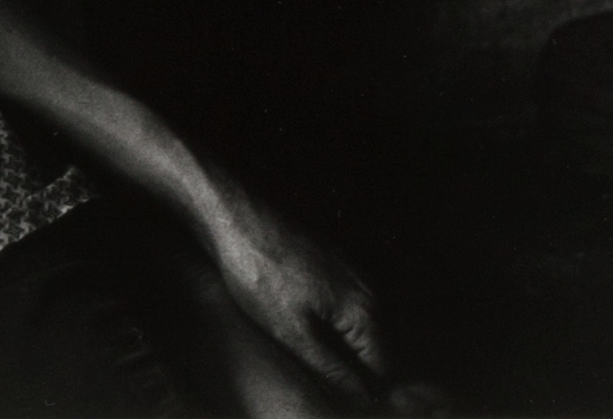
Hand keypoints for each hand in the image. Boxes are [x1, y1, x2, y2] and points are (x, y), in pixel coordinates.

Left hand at [201, 178, 388, 404]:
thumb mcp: (291, 332)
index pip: (383, 368)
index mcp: (363, 309)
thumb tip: (362, 400)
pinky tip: (294, 317)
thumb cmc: (256, 271)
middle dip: (348, 364)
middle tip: (310, 365)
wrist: (230, 212)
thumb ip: (331, 370)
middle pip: (372, 346)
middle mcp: (365, 287)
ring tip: (298, 342)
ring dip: (335, 342)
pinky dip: (324, 319)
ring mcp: (347, 270)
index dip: (361, 388)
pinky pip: (338, 303)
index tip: (331, 388)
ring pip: (353, 325)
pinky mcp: (327, 260)